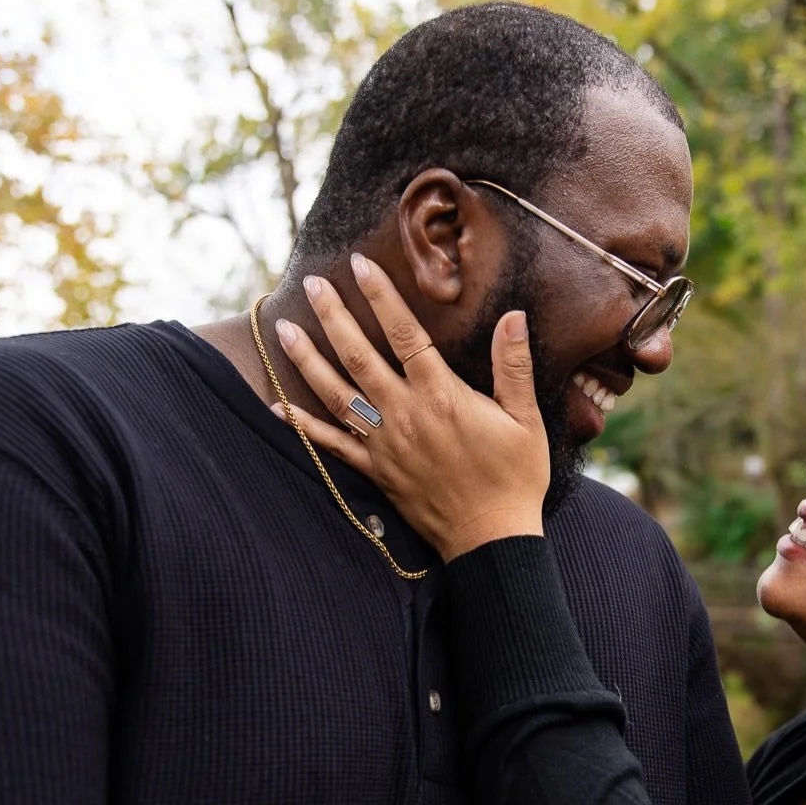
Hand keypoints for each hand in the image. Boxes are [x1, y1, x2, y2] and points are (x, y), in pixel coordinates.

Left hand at [272, 258, 549, 561]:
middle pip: (359, 357)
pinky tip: (278, 406)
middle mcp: (406, 416)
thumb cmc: (515, 477)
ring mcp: (385, 445)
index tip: (361, 266)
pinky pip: (332, 446)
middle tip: (311, 283)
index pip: (406, 335)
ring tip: (284, 330)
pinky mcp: (376, 472)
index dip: (382, 297)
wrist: (492, 538)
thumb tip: (514, 315)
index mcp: (442, 396)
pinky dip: (304, 426)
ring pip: (337, 395)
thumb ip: (513, 366)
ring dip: (307, 361)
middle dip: (333, 317)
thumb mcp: (527, 419)